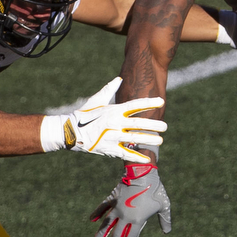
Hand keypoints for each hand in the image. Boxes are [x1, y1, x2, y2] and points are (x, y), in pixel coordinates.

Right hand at [42, 77, 165, 163]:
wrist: (70, 131)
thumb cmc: (85, 114)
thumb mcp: (97, 100)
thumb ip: (109, 89)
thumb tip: (119, 78)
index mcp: (114, 110)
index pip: (134, 105)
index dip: (148, 103)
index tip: (161, 101)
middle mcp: (114, 123)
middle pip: (138, 124)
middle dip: (153, 125)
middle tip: (165, 126)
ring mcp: (112, 136)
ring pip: (134, 138)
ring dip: (149, 139)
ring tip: (160, 140)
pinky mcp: (109, 148)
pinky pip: (125, 153)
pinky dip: (136, 156)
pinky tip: (147, 157)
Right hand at [90, 163, 171, 236]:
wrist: (143, 173)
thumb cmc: (155, 190)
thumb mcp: (164, 206)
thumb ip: (165, 220)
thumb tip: (167, 231)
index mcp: (138, 220)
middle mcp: (125, 216)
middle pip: (117, 234)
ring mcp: (117, 208)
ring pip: (107, 224)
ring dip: (102, 233)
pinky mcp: (112, 199)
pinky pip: (102, 207)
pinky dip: (97, 213)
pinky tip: (92, 219)